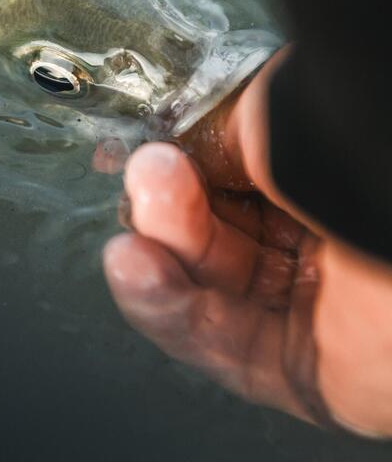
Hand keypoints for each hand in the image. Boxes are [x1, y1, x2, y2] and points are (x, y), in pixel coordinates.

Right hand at [96, 50, 391, 437]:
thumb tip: (156, 147)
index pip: (221, 174)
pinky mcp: (305, 374)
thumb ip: (217, 138)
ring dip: (157, 260)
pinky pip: (220, 347)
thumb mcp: (287, 127)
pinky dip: (167, 309)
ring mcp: (308, 308)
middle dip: (166, 209)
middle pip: (207, 232)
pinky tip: (136, 268)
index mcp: (313, 177)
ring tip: (134, 237)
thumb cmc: (372, 168)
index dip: (171, 164)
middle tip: (146, 177)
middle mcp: (311, 241)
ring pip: (203, 290)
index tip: (132, 148)